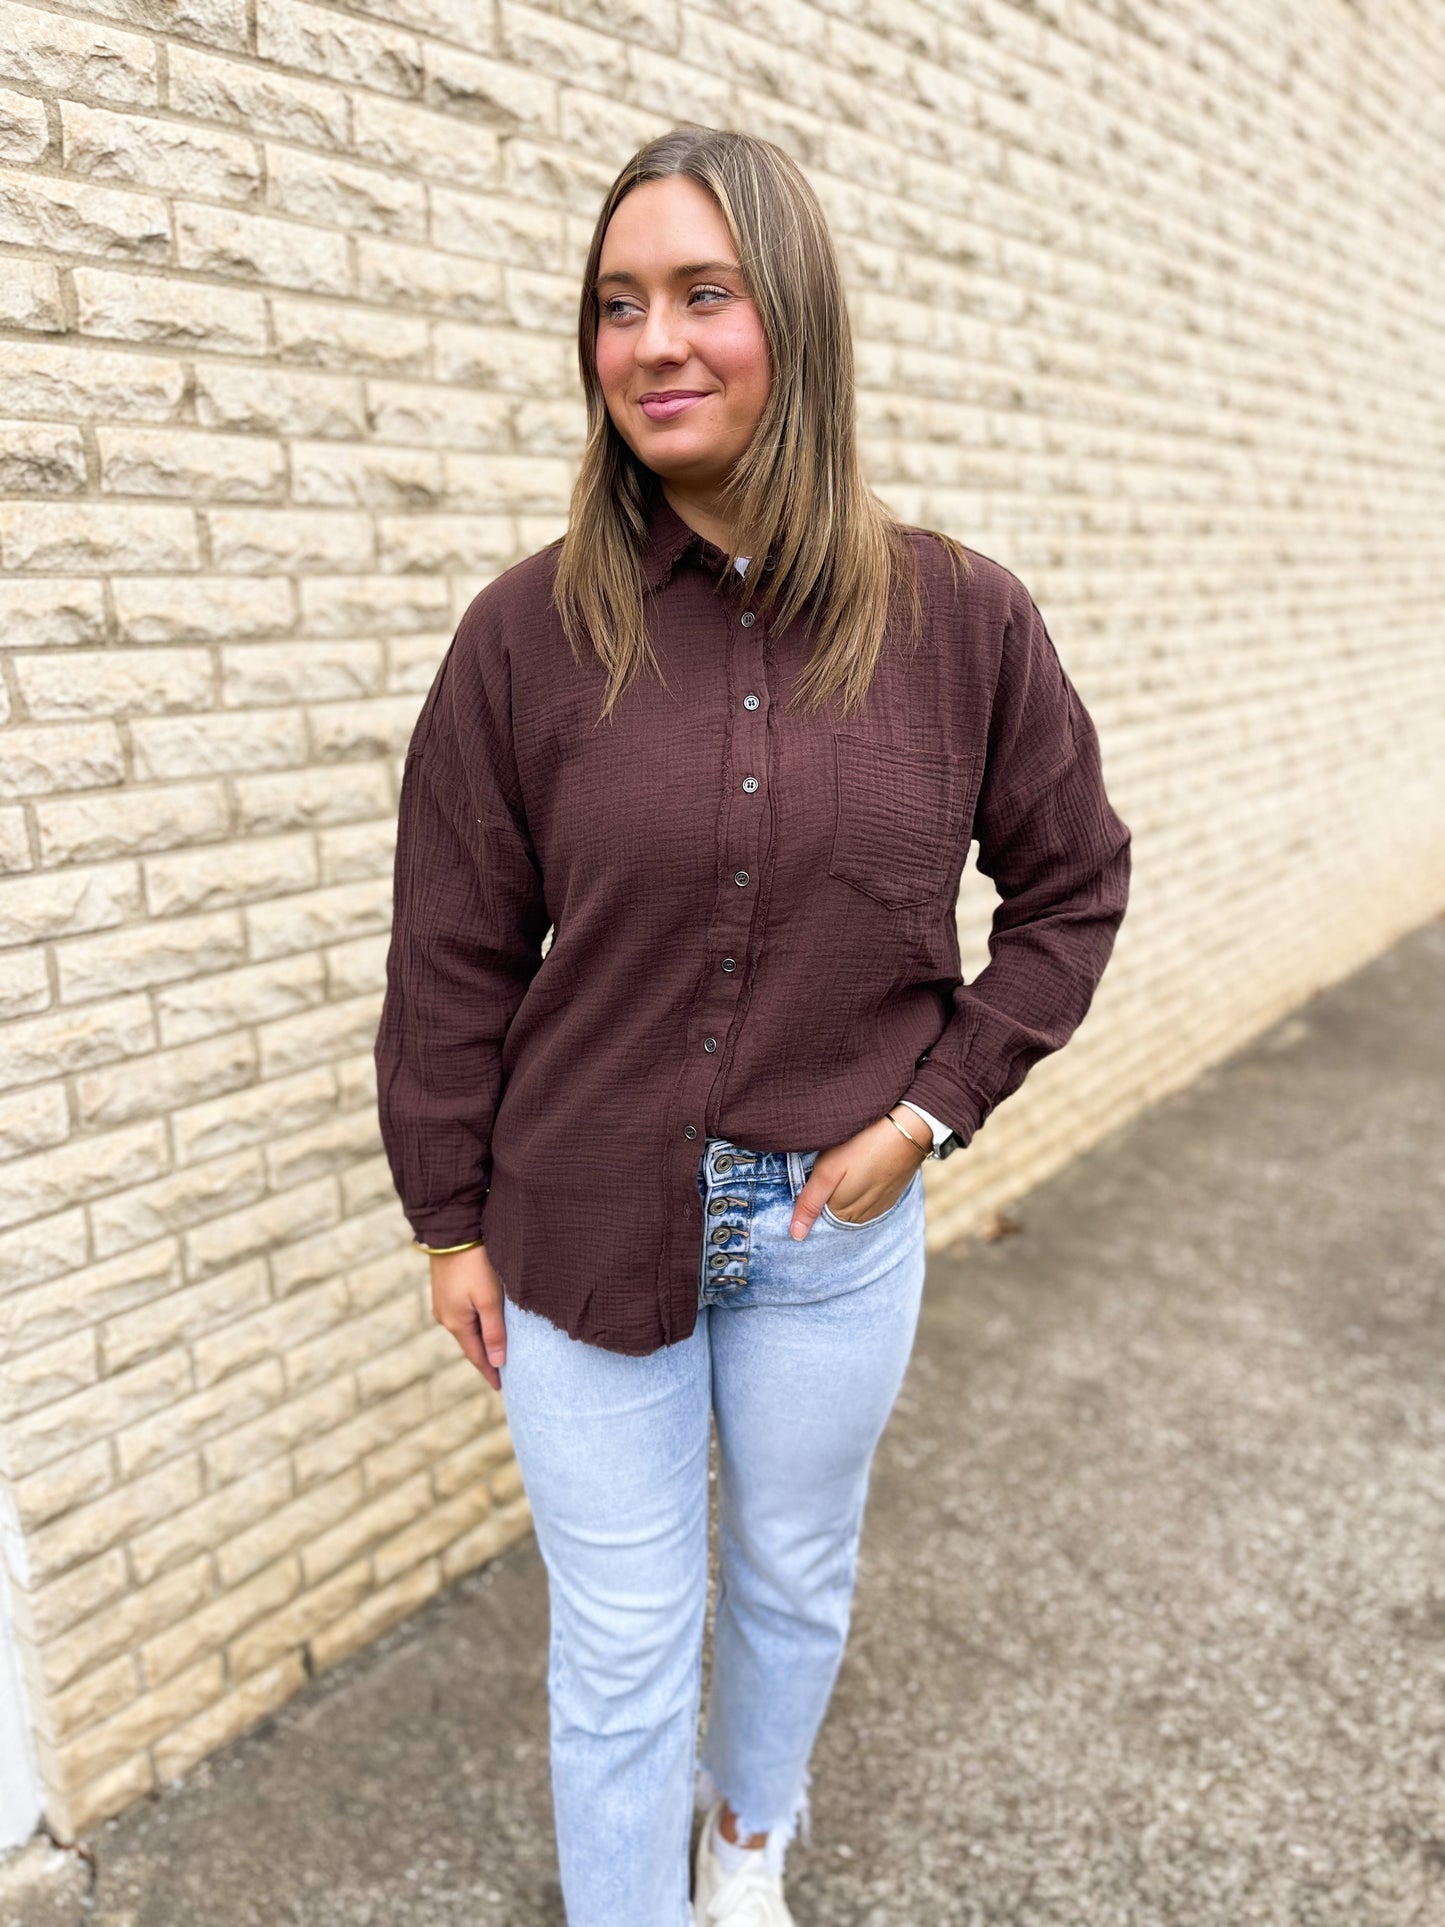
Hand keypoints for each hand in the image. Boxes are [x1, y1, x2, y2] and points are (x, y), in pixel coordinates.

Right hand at [428, 1244, 506, 1389]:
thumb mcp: (489, 1299)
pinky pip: (463, 1316)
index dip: (490, 1372)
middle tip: (503, 1373)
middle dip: (486, 1358)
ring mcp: (443, 1303)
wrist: (452, 1231)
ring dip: (481, 1341)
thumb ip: (494, 1331)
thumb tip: (497, 1363)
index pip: (476, 1356)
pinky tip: (485, 1325)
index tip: (501, 1388)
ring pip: (466, 1330)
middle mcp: (445, 1317)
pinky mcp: (445, 1290)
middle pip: (470, 1344)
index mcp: (456, 1323)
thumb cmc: (475, 1264)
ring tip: (496, 1352)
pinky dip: (475, 1325)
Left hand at [790, 1114, 928, 1238]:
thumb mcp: (828, 1171)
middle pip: (832, 1209)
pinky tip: (864, 1165)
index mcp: (843, 1214)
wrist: (909, 1128)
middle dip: (828, 1191)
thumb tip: (795, 1236)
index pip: (816, 1212)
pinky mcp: (890, 1195)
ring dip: (845, 1187)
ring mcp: (879, 1207)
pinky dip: (862, 1184)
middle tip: (836, 1162)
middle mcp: (862, 1217)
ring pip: (850, 1203)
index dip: (812, 1190)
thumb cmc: (863, 1145)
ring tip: (852, 1162)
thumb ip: (811, 1203)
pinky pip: (867, 1197)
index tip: (819, 1169)